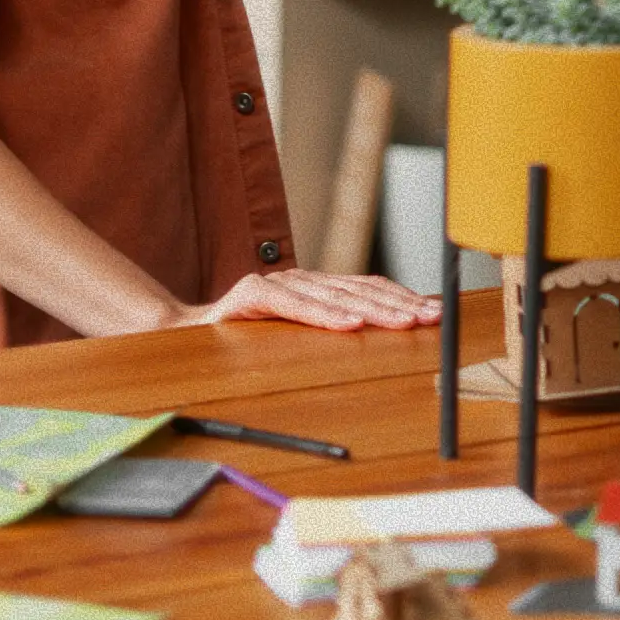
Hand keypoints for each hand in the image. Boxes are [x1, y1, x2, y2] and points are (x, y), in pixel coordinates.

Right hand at [179, 270, 439, 333]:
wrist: (185, 333)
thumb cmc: (244, 339)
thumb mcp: (294, 335)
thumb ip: (329, 328)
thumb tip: (381, 334)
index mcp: (316, 288)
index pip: (368, 289)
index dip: (402, 298)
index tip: (434, 311)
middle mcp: (302, 280)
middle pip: (359, 291)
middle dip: (400, 304)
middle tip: (431, 316)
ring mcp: (278, 284)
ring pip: (335, 296)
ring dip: (375, 310)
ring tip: (405, 321)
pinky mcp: (252, 294)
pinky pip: (295, 306)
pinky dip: (325, 315)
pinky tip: (351, 324)